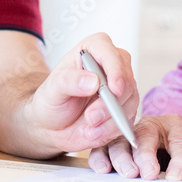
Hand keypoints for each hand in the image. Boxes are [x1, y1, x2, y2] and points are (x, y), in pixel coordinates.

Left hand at [21, 32, 138, 153]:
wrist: (52, 125)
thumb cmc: (51, 100)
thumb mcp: (52, 89)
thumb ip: (69, 81)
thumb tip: (94, 81)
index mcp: (94, 49)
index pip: (110, 52)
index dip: (116, 70)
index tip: (114, 90)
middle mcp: (112, 65)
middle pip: (126, 79)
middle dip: (111, 103)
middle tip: (91, 118)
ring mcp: (121, 87)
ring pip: (130, 100)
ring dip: (111, 119)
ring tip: (89, 129)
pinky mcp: (125, 108)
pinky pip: (128, 118)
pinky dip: (112, 129)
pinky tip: (95, 133)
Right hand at [88, 114, 181, 178]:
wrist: (161, 143)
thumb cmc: (178, 150)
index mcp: (175, 126)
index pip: (181, 140)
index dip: (181, 158)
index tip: (178, 176)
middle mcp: (149, 126)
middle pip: (145, 136)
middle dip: (146, 155)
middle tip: (149, 173)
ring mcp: (128, 134)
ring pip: (121, 141)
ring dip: (122, 157)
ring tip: (128, 173)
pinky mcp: (111, 143)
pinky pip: (102, 147)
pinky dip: (100, 157)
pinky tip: (103, 169)